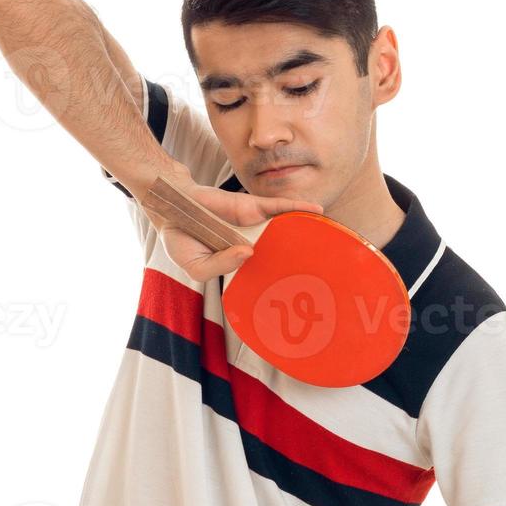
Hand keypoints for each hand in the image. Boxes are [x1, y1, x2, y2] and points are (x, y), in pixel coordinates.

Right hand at [142, 167, 323, 283]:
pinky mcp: (252, 206)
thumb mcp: (195, 265)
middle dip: (304, 264)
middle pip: (283, 254)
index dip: (281, 287)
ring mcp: (254, 226)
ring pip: (285, 229)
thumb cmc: (182, 240)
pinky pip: (278, 205)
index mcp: (239, 263)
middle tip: (327, 276)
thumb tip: (248, 253)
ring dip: (308, 234)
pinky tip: (317, 210)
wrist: (172, 206)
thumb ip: (220, 265)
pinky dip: (298, 206)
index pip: (264, 277)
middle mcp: (252, 246)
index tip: (299, 300)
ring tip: (333, 242)